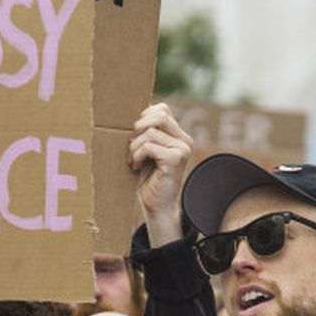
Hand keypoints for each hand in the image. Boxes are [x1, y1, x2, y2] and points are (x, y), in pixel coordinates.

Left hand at [128, 103, 192, 246]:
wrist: (157, 206)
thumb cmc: (149, 178)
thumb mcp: (148, 150)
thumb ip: (147, 131)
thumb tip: (131, 112)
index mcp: (180, 136)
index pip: (162, 109)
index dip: (144, 116)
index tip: (135, 135)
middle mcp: (185, 141)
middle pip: (159, 115)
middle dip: (138, 127)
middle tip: (131, 145)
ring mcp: (182, 149)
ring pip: (150, 131)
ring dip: (134, 145)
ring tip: (133, 159)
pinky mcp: (175, 159)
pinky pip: (149, 146)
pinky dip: (137, 155)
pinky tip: (136, 166)